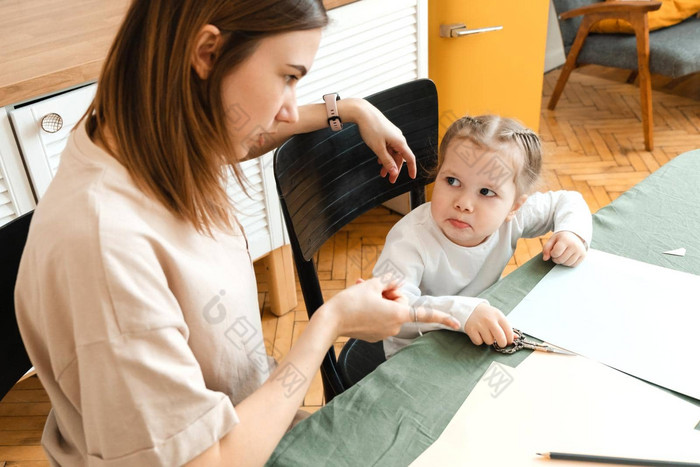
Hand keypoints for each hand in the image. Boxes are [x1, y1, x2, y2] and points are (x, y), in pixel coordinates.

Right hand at [324, 277, 458, 341]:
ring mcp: (384, 332)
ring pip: (390, 310)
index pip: (425, 314)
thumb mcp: (372, 285)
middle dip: (390, 294)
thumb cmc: (351, 302)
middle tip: (373, 287)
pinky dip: (373, 309)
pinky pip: (380, 318)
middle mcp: (394, 325)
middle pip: (401, 304)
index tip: (456, 323)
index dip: (442, 317)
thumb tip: (395, 284)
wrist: (330, 321)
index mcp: (398, 313)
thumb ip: (388, 282)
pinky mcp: (374, 335)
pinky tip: (359, 303)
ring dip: (380, 300)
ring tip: (362, 293)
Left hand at [343, 98, 416, 182]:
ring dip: (388, 163)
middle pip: (400, 157)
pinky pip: (388, 147)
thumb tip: (394, 172)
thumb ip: (387, 161)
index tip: (412, 178)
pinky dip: (385, 155)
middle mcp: (398, 138)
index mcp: (400, 142)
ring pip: (393, 153)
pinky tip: (379, 160)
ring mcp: (392, 135)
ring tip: (381, 173)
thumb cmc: (371, 128)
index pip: (410, 158)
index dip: (412, 169)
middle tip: (390, 180)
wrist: (363, 112)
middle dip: (395, 169)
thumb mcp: (378, 148)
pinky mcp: (386, 133)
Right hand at [464, 303, 513, 347]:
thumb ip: (507, 328)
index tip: (508, 341)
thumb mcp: (498, 318)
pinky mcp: (471, 329)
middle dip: (502, 344)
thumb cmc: (487, 315)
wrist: (471, 309)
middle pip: (501, 339)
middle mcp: (489, 320)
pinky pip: (478, 342)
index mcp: (498, 316)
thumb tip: (516, 337)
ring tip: (486, 333)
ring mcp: (479, 324)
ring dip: (488, 340)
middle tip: (500, 342)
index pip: (508, 332)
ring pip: (489, 341)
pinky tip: (478, 334)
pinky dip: (479, 340)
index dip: (510, 339)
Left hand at [542, 231, 586, 266]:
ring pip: (567, 263)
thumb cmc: (561, 238)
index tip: (554, 250)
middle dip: (556, 259)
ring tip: (562, 255)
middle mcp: (574, 245)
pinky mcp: (583, 255)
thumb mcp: (552, 240)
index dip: (552, 253)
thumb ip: (546, 248)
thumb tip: (545, 259)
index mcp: (565, 240)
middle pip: (561, 260)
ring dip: (562, 262)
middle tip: (557, 254)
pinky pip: (573, 265)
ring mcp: (580, 251)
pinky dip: (569, 263)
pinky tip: (568, 257)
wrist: (574, 235)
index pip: (556, 253)